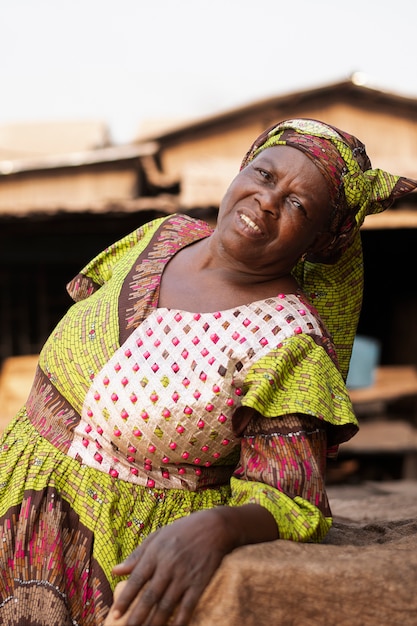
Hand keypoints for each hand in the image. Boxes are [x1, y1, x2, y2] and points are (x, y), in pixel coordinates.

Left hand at [108, 508, 235, 625]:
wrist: (213, 527)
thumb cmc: (182, 530)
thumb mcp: (157, 536)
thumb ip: (136, 555)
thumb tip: (116, 571)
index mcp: (155, 553)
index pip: (136, 580)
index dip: (125, 599)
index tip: (115, 615)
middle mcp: (168, 566)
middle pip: (150, 597)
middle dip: (137, 617)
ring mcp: (184, 575)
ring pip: (166, 604)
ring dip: (155, 622)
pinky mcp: (199, 582)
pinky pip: (188, 605)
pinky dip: (181, 619)